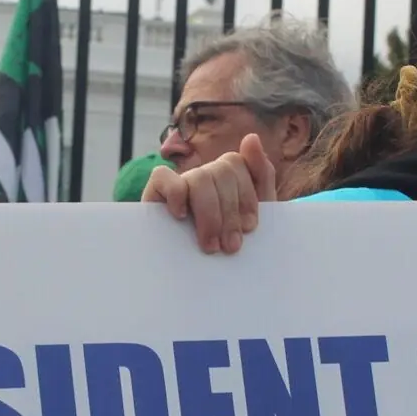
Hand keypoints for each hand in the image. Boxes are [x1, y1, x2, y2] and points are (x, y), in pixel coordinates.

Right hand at [143, 133, 276, 254]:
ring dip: (209, 214)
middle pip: (222, 171)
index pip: (238, 165)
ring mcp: (179, 182)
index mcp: (226, 177)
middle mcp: (203, 176)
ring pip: (200, 178)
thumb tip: (251, 137)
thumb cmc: (225, 246)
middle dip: (230, 211)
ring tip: (210, 246)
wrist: (192, 278)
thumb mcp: (252, 216)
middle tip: (230, 247)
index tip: (250, 228)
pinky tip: (181, 217)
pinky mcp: (155, 193)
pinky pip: (162, 177)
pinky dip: (175, 194)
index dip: (247, 196)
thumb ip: (261, 175)